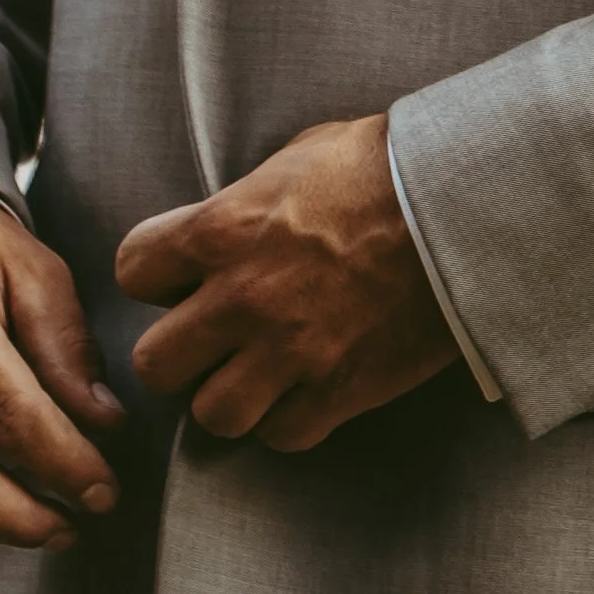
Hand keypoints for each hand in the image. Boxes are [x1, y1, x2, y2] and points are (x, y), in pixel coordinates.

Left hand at [116, 117, 458, 451]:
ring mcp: (289, 351)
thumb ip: (242, 205)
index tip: (180, 277)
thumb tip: (221, 230)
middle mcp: (242, 297)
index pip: (132, 271)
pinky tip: (305, 389)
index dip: (154, 276)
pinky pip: (281, 436)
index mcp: (221, 228)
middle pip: (155, 364)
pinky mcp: (338, 390)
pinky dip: (287, 420)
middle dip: (179, 352)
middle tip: (210, 338)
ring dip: (229, 396)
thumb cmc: (380, 166)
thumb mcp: (293, 158)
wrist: (461, 204)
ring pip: (212, 415)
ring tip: (255, 373)